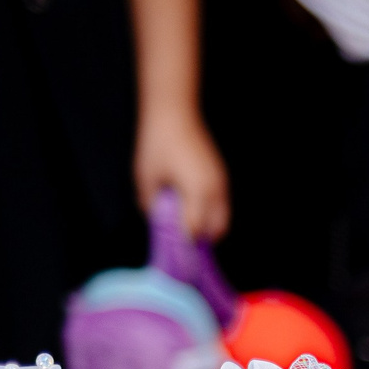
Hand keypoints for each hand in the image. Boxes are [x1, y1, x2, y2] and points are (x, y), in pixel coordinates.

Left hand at [133, 105, 230, 240]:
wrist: (174, 115)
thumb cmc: (157, 144)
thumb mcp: (146, 178)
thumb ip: (152, 205)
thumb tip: (157, 221)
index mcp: (198, 192)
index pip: (195, 230)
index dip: (184, 244)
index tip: (173, 253)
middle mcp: (215, 190)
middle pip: (216, 229)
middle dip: (199, 239)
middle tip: (181, 242)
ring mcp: (221, 183)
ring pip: (222, 218)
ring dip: (206, 226)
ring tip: (186, 228)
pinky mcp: (220, 176)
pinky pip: (221, 205)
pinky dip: (210, 213)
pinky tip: (191, 209)